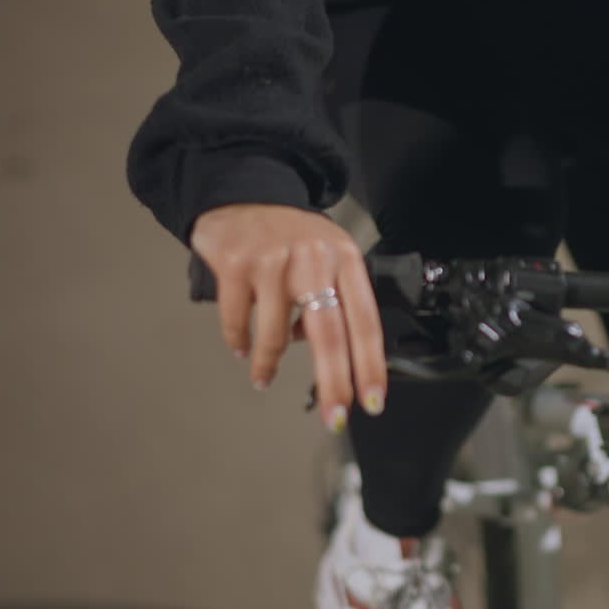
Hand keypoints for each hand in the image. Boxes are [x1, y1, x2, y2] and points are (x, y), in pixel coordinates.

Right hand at [190, 204, 385, 429]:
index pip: (366, 322)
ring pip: (278, 334)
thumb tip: (325, 353)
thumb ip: (334, 300)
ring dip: (269, 365)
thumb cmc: (288, 234)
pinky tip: (242, 348)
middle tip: (334, 417)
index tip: (372, 400)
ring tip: (263, 377)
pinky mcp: (237, 264)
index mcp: (345, 259)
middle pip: (330, 334)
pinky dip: (240, 342)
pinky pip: (239, 321)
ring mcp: (274, 261)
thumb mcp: (326, 256)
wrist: (241, 192)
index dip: (370, 366)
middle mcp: (314, 258)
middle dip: (333, 383)